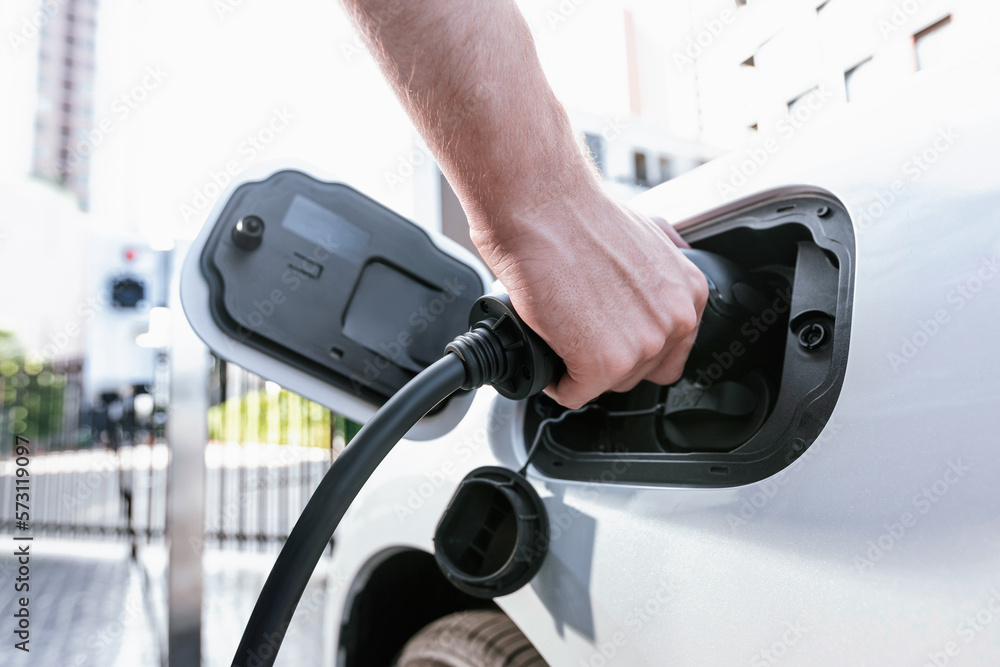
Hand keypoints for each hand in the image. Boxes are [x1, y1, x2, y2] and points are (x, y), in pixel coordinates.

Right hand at [471, 187, 708, 408]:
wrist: (541, 209)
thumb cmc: (578, 215)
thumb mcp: (648, 233)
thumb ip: (665, 269)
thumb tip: (655, 289)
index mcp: (689, 293)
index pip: (670, 351)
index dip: (632, 346)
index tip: (609, 334)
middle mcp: (675, 321)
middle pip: (637, 373)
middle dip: (605, 358)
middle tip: (578, 328)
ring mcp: (642, 345)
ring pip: (606, 384)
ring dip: (580, 367)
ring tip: (561, 331)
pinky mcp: (603, 363)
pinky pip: (573, 393)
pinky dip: (554, 380)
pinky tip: (547, 346)